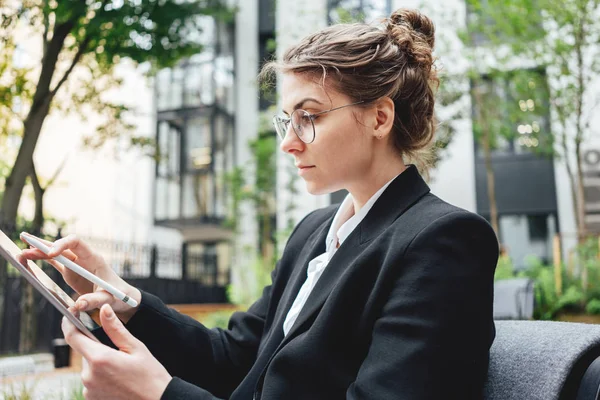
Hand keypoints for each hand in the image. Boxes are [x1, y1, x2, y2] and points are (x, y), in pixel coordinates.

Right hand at [19, 234, 140, 321]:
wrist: (120, 299)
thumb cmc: (118, 296)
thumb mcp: (108, 299)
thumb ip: (94, 300)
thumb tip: (78, 305)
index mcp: (94, 258)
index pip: (77, 243)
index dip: (63, 244)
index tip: (51, 253)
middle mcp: (84, 258)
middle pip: (63, 246)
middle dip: (45, 245)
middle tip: (28, 246)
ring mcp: (77, 264)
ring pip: (56, 254)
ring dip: (40, 252)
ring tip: (22, 254)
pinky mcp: (71, 272)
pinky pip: (55, 263)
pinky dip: (42, 260)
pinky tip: (28, 257)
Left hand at [63, 304, 171, 399]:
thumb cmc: (150, 375)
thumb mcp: (135, 348)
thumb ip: (115, 329)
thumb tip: (104, 309)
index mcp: (100, 359)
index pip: (73, 337)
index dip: (69, 323)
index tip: (71, 315)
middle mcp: (89, 375)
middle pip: (85, 352)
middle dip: (97, 347)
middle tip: (118, 350)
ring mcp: (88, 389)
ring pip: (89, 366)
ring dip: (100, 362)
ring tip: (122, 368)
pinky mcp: (91, 398)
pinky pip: (91, 380)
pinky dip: (101, 375)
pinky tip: (118, 378)